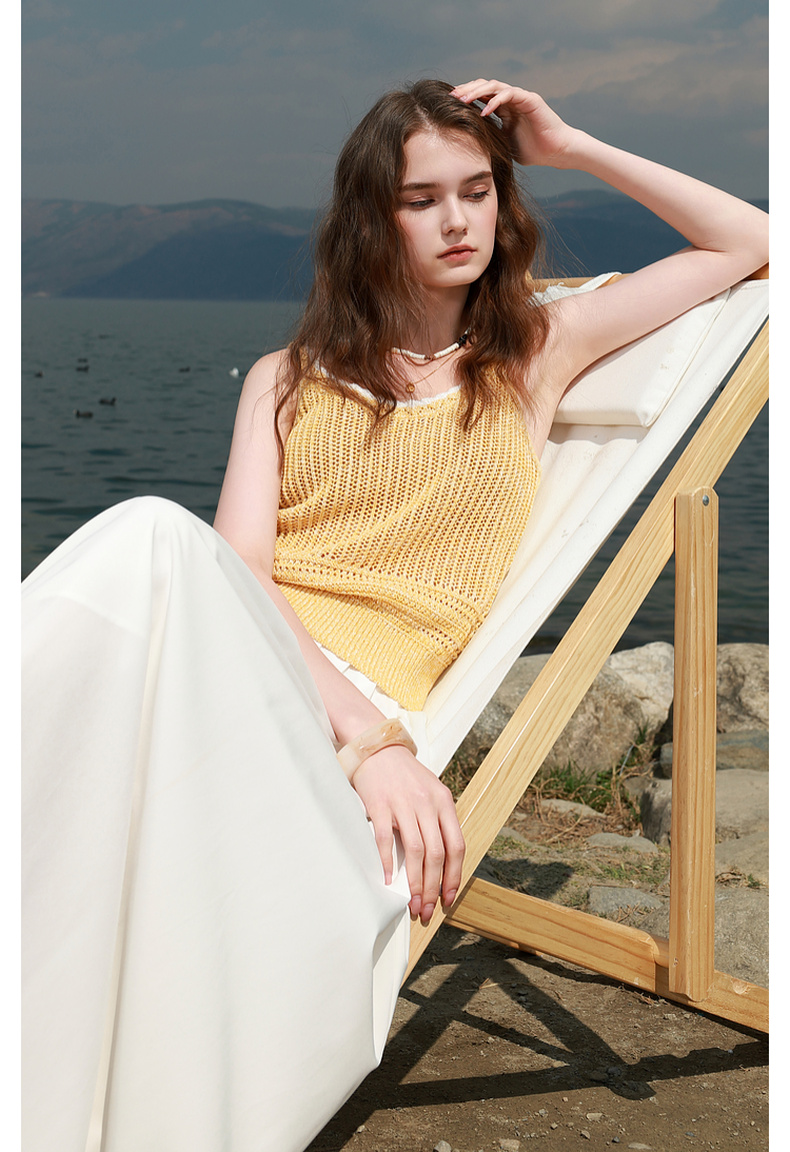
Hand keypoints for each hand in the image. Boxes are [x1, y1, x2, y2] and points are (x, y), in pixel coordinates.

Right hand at [351, 744, 465, 924]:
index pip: (456, 846)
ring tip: (411, 903)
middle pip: (437, 853)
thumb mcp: (431, 792)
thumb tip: (442, 863)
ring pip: (415, 851)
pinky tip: (388, 880)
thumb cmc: (405, 775)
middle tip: (426, 909)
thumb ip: (439, 821)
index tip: (448, 899)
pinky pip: (385, 840)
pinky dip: (387, 862)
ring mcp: (403, 804)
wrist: (378, 749)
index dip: (454, 876)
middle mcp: (427, 803)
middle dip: (433, 887)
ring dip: (414, 882)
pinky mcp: (380, 805)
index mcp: (444, 802)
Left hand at [451, 79, 577, 168]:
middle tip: (450, 97)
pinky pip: (509, 94)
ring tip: (463, 100)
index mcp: (504, 108)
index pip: (480, 96)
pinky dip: (495, 101)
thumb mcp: (503, 145)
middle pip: (484, 86)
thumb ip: (490, 138)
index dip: (465, 97)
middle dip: (466, 90)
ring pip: (494, 86)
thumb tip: (467, 146)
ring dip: (477, 91)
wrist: (556, 152)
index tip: (448, 104)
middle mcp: (511, 99)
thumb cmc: (533, 151)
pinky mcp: (530, 99)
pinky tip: (484, 112)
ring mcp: (520, 97)